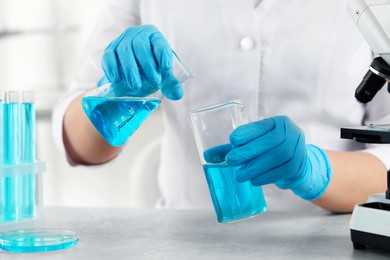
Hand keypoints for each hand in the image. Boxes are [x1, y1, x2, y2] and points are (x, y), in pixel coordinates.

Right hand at [99, 25, 182, 99]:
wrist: (132, 68)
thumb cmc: (151, 68)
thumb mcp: (163, 74)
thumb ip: (171, 84)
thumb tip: (177, 95)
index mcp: (154, 36)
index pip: (159, 43)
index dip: (163, 55)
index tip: (166, 69)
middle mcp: (137, 34)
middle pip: (140, 46)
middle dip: (147, 65)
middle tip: (154, 82)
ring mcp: (122, 40)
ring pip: (124, 51)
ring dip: (130, 70)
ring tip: (136, 86)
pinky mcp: (110, 49)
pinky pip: (108, 56)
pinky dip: (112, 68)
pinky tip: (117, 79)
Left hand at [204, 116, 331, 199]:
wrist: (296, 163)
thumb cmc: (268, 150)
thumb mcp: (252, 145)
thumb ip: (231, 149)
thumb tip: (207, 156)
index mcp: (277, 122)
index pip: (262, 125)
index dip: (247, 132)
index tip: (232, 141)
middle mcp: (291, 131)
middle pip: (271, 141)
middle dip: (249, 151)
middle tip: (230, 161)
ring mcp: (298, 147)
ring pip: (278, 156)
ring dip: (257, 167)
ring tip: (239, 176)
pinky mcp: (299, 164)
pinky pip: (284, 170)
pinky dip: (267, 176)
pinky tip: (254, 181)